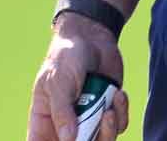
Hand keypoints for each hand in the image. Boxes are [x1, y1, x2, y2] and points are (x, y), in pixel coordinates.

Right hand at [27, 14, 129, 140]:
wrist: (91, 36)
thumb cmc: (66, 56)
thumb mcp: (58, 81)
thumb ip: (62, 111)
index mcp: (45, 120)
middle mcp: (66, 125)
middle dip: (90, 140)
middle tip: (99, 122)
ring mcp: (88, 119)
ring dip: (109, 129)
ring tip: (110, 109)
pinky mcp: (108, 111)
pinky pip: (119, 126)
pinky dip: (121, 113)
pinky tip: (118, 94)